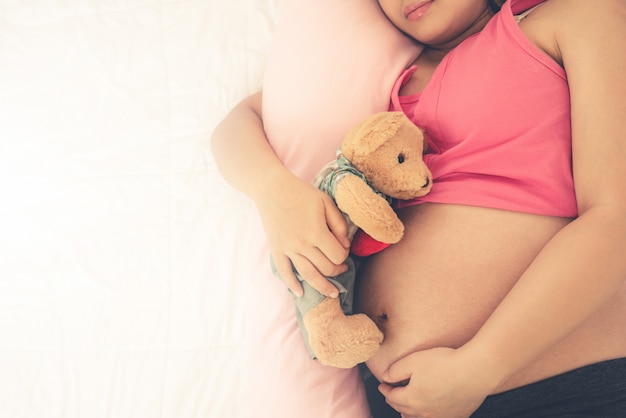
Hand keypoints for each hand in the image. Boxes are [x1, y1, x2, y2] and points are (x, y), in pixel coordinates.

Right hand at [256, 171, 350, 296]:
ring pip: (308, 275)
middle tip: (342, 268)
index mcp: (316, 232)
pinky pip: (284, 273)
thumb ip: (339, 224)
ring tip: (332, 293)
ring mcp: (288, 249)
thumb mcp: (326, 202)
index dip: (345, 255)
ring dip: (322, 287)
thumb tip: (346, 244)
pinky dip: (292, 285)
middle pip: (325, 268)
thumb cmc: (301, 193)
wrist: (271, 188)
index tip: (344, 249)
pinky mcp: (277, 250)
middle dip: (337, 270)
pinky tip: (300, 293)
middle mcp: (302, 245)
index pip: (337, 256)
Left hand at [378, 347, 495, 417]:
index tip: (382, 385)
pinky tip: (429, 410)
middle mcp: (424, 412)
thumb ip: (395, 370)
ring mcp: (441, 416)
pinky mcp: (456, 415)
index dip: (385, 390)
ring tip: (406, 407)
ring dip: (409, 413)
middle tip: (392, 394)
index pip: (392, 397)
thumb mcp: (413, 361)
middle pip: (403, 410)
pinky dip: (427, 416)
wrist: (475, 371)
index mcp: (411, 399)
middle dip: (395, 401)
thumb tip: (385, 377)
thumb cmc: (444, 363)